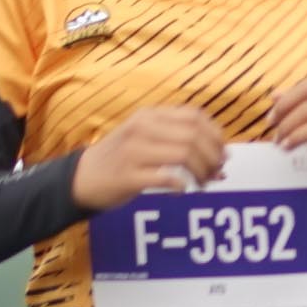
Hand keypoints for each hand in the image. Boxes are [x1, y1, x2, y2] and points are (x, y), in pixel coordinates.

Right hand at [70, 107, 226, 210]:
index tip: (222, 152)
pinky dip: (182, 186)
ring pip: (184, 155)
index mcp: (149, 115)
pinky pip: (166, 178)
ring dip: (201, 172)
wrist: (82, 178)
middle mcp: (141, 128)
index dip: (216, 135)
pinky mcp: (127, 176)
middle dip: (212, 157)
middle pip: (193, 136)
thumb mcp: (145, 136)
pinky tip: (182, 190)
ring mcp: (133, 151)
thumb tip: (223, 153)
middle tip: (216, 173)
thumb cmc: (122, 158)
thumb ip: (178, 138)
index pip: (194, 116)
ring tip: (203, 183)